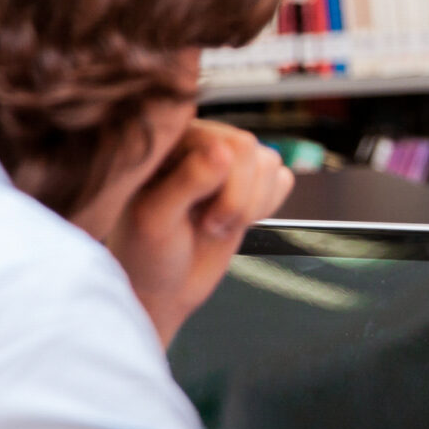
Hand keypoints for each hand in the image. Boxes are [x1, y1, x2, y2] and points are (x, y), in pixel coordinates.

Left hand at [107, 121, 293, 342]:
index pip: (228, 143)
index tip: (202, 219)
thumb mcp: (155, 220)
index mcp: (172, 142)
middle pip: (252, 152)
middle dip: (239, 200)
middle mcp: (201, 144)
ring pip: (270, 163)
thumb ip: (187, 181)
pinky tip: (236, 221)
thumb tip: (223, 151)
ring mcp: (226, 164)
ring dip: (252, 205)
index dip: (228, 186)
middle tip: (211, 225)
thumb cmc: (147, 253)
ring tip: (218, 225)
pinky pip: (281, 179)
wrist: (163, 286)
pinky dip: (267, 206)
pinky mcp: (247, 184)